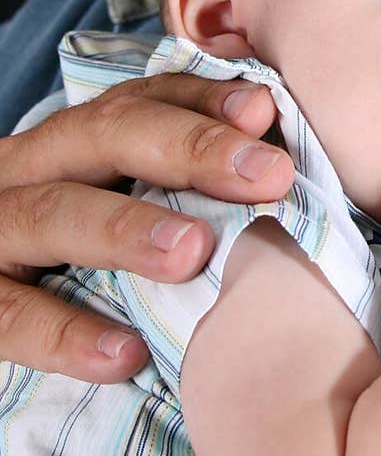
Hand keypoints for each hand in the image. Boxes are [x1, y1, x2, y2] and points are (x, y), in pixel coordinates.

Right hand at [0, 74, 294, 382]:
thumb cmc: (74, 264)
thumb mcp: (118, 207)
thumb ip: (184, 188)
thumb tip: (279, 162)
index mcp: (67, 144)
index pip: (137, 101)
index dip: (201, 101)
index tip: (265, 112)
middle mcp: (24, 171)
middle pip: (100, 137)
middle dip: (188, 150)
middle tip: (267, 174)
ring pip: (50, 215)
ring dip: (125, 229)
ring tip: (195, 251)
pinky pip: (11, 317)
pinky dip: (66, 335)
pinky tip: (127, 354)